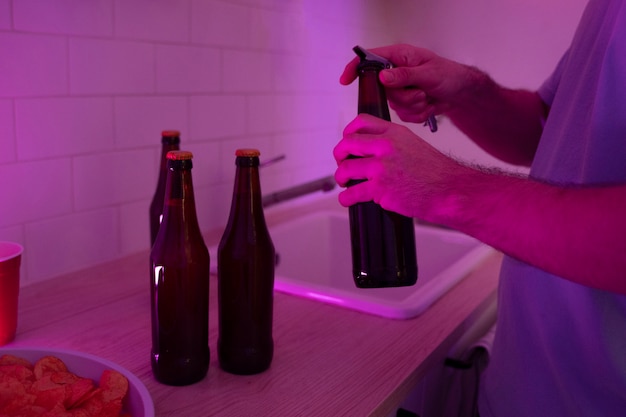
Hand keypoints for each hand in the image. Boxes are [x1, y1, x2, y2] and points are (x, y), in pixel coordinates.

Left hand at [334, 113, 466, 221]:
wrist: (450, 190)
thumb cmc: (436, 173)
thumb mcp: (414, 145)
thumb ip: (393, 143)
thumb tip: (371, 150)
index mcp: (394, 133)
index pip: (361, 122)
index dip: (348, 132)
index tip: (346, 141)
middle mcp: (386, 147)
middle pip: (347, 143)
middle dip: (339, 155)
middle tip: (342, 163)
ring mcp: (382, 167)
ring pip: (346, 169)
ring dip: (341, 177)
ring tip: (345, 183)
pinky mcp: (380, 189)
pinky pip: (352, 193)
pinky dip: (346, 198)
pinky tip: (348, 199)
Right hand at [340, 44, 470, 123]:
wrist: (460, 93)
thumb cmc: (448, 74)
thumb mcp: (429, 72)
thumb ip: (405, 75)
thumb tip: (383, 77)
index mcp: (398, 58)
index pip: (369, 60)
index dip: (355, 69)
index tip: (346, 80)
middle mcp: (395, 74)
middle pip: (382, 90)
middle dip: (403, 96)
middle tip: (421, 91)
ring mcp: (398, 90)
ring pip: (394, 105)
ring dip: (414, 105)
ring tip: (427, 96)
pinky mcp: (404, 105)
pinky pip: (403, 115)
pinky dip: (418, 113)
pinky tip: (428, 104)